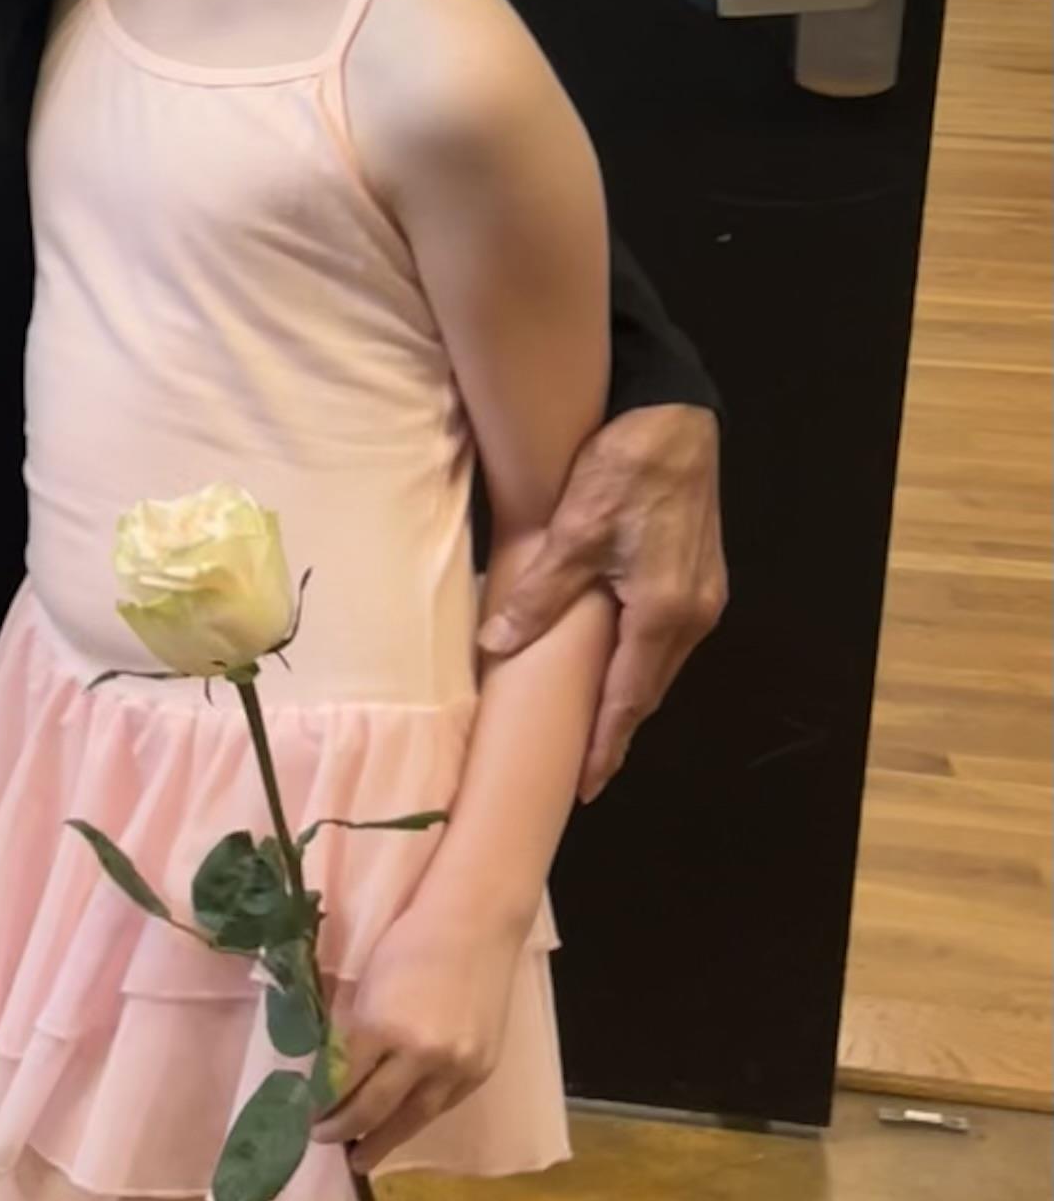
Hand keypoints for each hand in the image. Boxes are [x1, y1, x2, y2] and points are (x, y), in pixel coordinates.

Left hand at [316, 894, 521, 1172]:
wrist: (475, 924)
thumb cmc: (411, 942)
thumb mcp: (368, 986)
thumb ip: (352, 1033)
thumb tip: (328, 1072)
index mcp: (382, 1027)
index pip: (342, 1083)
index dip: (322, 1104)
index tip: (305, 1115)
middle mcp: (421, 1055)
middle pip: (374, 1109)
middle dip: (344, 1129)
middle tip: (323, 1141)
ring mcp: (456, 1066)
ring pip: (413, 1119)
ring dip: (384, 1141)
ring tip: (362, 1157)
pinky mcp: (480, 1070)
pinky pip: (443, 1106)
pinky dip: (419, 1117)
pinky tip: (403, 1125)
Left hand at [480, 402, 726, 799]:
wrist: (675, 415)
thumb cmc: (627, 467)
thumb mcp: (575, 531)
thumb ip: (541, 594)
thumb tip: (498, 645)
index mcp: (664, 613)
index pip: (629, 699)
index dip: (606, 744)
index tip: (585, 785)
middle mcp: (693, 614)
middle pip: (648, 688)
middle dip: (616, 729)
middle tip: (582, 768)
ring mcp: (702, 595)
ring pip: (658, 663)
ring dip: (628, 695)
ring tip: (592, 726)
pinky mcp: (699, 574)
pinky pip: (665, 637)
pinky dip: (639, 662)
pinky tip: (615, 665)